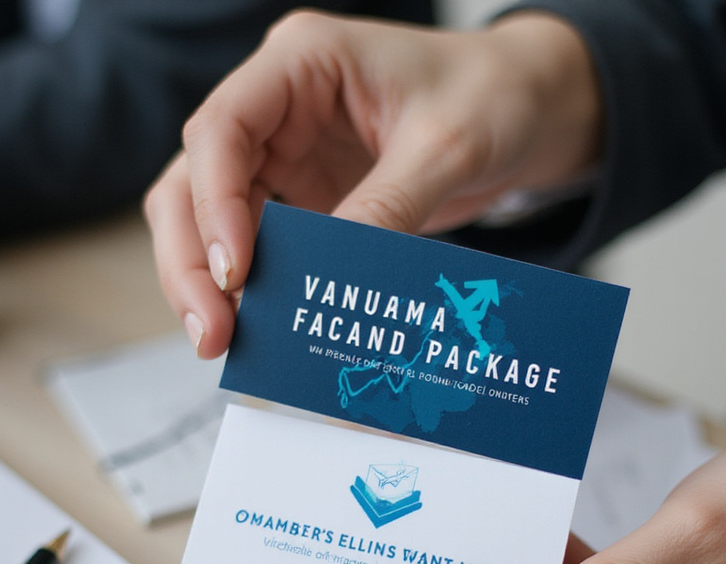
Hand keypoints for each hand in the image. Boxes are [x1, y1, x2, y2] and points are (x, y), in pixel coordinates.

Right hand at [144, 9, 601, 357]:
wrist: (531, 109)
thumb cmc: (494, 95)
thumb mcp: (448, 147)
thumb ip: (387, 207)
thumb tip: (329, 279)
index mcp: (301, 60)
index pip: (222, 127)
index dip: (213, 202)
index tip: (237, 271)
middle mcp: (277, 104)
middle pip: (194, 180)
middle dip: (194, 259)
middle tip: (213, 331)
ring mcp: (283, 152)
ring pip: (210, 219)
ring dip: (210, 281)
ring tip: (225, 341)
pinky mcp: (301, 196)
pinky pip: (258, 245)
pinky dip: (257, 287)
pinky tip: (263, 329)